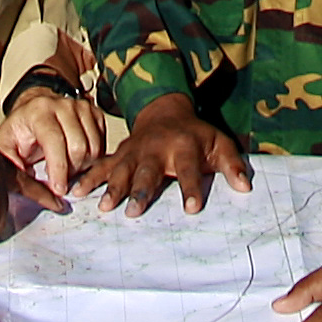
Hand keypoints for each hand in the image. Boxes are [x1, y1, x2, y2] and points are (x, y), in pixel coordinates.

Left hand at [0, 77, 112, 193]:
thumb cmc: (21, 129)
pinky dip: (94, 159)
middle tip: (61, 181)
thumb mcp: (5, 146)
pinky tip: (79, 162)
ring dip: (83, 167)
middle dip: (71, 172)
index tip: (58, 190)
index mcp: (39, 111)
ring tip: (68, 170)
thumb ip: (11, 164)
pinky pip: (102, 144)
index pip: (55, 141)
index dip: (59, 169)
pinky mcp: (94, 113)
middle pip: (78, 147)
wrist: (34, 108)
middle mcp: (63, 105)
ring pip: (94, 147)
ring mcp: (82, 107)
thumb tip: (26, 183)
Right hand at [73, 96, 249, 213]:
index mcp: (183, 146)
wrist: (164, 110)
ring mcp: (134, 151)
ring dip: (113, 188)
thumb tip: (245, 187)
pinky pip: (102, 166)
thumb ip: (232, 165)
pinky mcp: (120, 154)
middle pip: (148, 171)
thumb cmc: (195, 135)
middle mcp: (156, 148)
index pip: (188, 168)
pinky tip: (76, 192)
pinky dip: (89, 178)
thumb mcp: (219, 143)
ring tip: (104, 207)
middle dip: (141, 190)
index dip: (191, 187)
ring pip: (122, 170)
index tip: (192, 208)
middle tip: (135, 212)